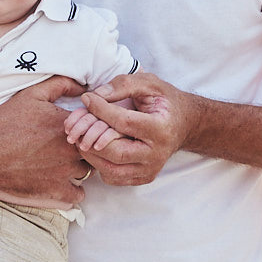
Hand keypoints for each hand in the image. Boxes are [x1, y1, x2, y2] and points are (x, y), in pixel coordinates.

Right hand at [0, 76, 91, 206]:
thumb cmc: (4, 122)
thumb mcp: (32, 94)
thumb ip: (61, 84)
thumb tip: (84, 86)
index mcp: (70, 125)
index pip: (98, 125)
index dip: (93, 127)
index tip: (82, 128)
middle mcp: (73, 149)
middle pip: (97, 150)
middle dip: (90, 147)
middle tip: (74, 145)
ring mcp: (66, 172)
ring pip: (89, 172)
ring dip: (81, 168)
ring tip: (64, 162)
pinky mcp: (56, 192)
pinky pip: (78, 195)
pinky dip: (73, 189)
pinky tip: (61, 181)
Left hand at [73, 72, 197, 187]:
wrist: (185, 123)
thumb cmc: (165, 101)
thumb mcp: (149, 83)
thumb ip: (123, 85)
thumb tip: (95, 96)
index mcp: (161, 128)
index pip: (124, 122)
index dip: (101, 110)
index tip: (87, 98)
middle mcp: (157, 154)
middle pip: (116, 152)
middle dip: (91, 137)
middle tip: (77, 125)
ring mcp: (150, 170)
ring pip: (111, 170)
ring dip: (90, 154)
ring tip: (81, 136)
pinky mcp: (143, 178)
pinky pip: (113, 177)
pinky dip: (99, 164)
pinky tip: (94, 148)